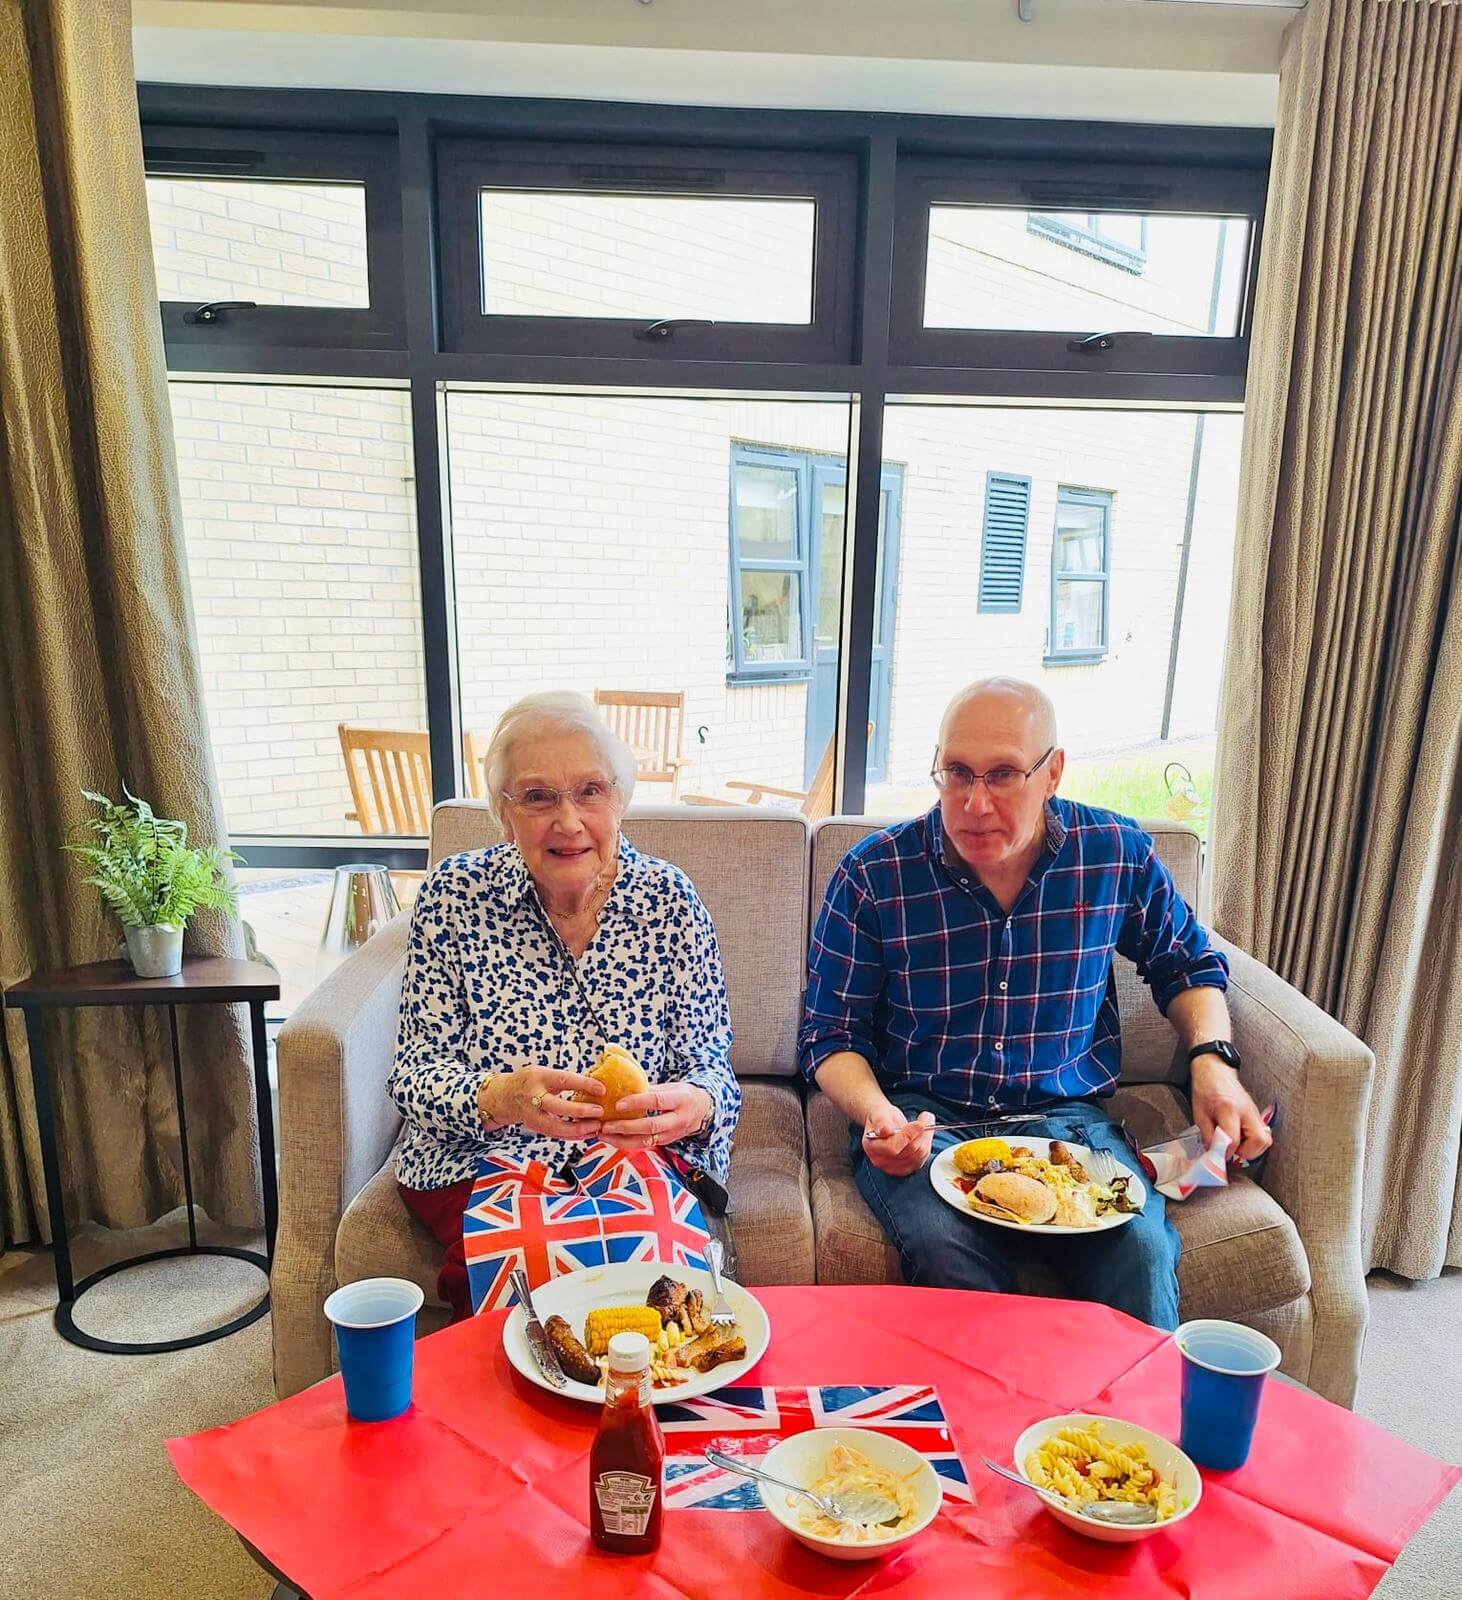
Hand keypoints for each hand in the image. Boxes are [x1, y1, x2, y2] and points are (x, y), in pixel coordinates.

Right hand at [478, 1067, 604, 1141]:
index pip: (564, 1080)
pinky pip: (556, 1134)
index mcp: (539, 1077)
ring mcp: (532, 1115)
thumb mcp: (545, 1072)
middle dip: (580, 1111)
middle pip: (557, 1107)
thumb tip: (595, 1083)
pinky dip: (573, 1136)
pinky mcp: (535, 1128)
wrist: (505, 1096)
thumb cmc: (531, 1081)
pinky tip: (587, 1133)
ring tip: (597, 1127)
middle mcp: (533, 1097)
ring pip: (556, 1127)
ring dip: (579, 1129)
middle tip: (599, 1111)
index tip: (602, 1089)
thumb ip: (565, 1079)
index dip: (584, 1084)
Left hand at [597, 1082, 712, 1152]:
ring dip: (622, 1140)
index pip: (657, 1101)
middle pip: (650, 1126)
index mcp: (680, 1100)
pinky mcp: (665, 1143)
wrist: (703, 1110)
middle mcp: (678, 1120)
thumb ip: (650, 1090)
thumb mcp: (671, 1087)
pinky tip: (612, 1139)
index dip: (637, 1102)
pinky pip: (644, 1145)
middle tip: (606, 1125)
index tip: (618, 1104)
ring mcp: (672, 1134)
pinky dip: (626, 1143)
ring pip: (645, 1141)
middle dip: (625, 1127)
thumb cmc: (682, 1095)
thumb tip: (623, 1086)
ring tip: (603, 1134)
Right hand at [860, 1102, 935, 1176]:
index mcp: (872, 1147)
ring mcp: (894, 1167)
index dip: (908, 1136)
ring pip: (919, 1154)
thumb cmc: (882, 1118)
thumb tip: (884, 1129)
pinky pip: (923, 1157)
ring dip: (926, 1136)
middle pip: (909, 1151)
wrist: (885, 1124)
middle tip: (926, 1117)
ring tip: (926, 1121)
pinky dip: (927, 1143)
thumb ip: (880, 1121)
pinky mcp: (907, 1168)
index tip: (919, 1124)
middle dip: (921, 1133)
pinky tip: (924, 1133)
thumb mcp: (879, 1114)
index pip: (892, 1147)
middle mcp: (881, 1161)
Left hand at [1190, 1055, 1272, 1162]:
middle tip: (1232, 1152)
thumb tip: (1214, 1154)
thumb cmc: (1206, 1089)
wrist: (1215, 1071)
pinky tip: (1240, 1139)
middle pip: (1261, 1141)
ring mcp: (1255, 1113)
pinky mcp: (1257, 1115)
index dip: (1226, 1152)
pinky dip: (1253, 1142)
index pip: (1234, 1139)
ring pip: (1265, 1140)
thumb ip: (1208, 1136)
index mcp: (1229, 1109)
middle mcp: (1247, 1111)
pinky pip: (1262, 1134)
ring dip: (1252, 1149)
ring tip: (1236, 1146)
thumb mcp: (1199, 1114)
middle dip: (1247, 1153)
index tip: (1218, 1154)